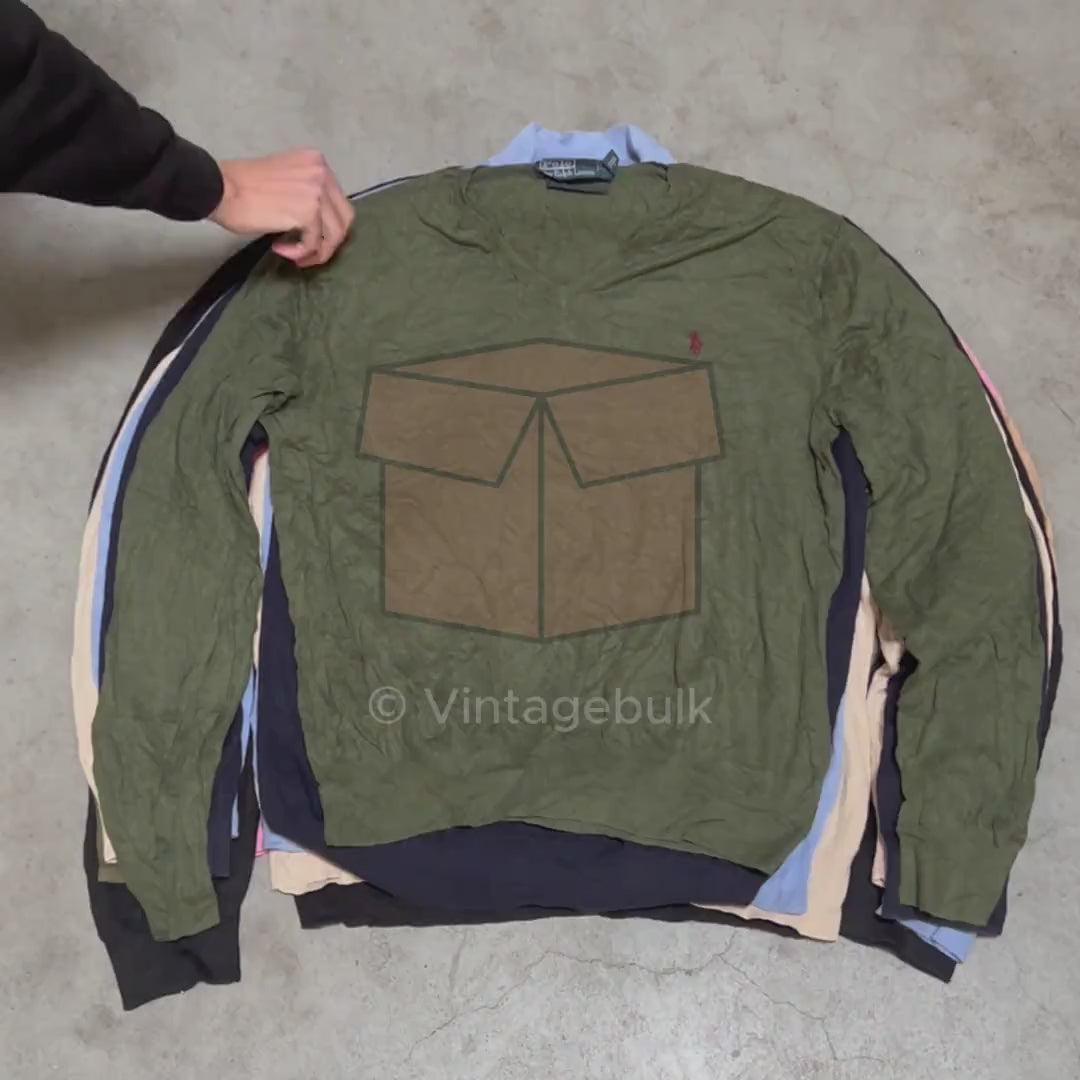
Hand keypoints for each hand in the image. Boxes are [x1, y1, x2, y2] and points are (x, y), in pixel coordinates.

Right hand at [208, 149, 354, 267]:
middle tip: (308, 253)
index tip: (307, 235)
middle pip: (344, 219)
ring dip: (315, 253)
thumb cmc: (241, 185)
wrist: (220, 188)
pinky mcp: (308, 212)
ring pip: (334, 236)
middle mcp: (322, 172)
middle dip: (329, 242)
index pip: (337, 200)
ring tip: (295, 257)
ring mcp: (317, 192)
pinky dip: (300, 253)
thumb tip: (317, 222)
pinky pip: (314, 244)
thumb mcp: (283, 179)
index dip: (326, 224)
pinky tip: (279, 249)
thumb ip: (304, 192)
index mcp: (316, 161)